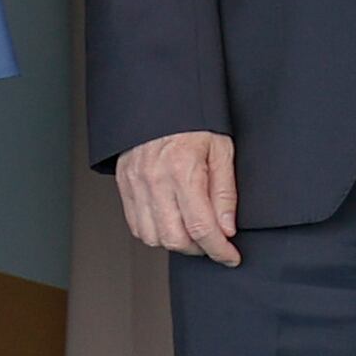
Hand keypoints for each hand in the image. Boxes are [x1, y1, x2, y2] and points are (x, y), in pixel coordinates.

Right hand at [116, 132, 242, 265]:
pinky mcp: (124, 185)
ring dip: (175, 242)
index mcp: (182, 170)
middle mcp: (155, 180)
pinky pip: (136, 225)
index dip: (220, 250)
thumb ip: (225, 192)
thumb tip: (227, 228)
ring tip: (191, 230)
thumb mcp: (221, 150)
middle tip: (213, 241)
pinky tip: (171, 221)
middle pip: (175, 239)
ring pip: (152, 237)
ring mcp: (136, 184)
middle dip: (199, 249)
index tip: (230, 256)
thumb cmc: (193, 120)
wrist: (160, 98)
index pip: (202, 228)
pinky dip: (155, 232)